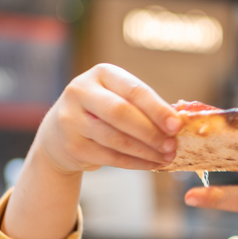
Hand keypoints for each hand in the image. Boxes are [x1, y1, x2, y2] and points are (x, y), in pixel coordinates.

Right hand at [36, 64, 180, 174]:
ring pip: (116, 138)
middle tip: (172, 145)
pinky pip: (110, 157)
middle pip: (121, 113)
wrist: (59, 135)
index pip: (133, 90)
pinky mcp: (72, 145)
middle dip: (151, 132)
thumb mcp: (116, 98)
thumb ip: (142, 106)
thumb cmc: (101, 113)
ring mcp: (72, 119)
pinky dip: (135, 163)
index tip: (177, 125)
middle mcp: (81, 91)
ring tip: (166, 157)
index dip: (157, 109)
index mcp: (100, 74)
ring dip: (146, 151)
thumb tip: (178, 123)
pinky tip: (151, 164)